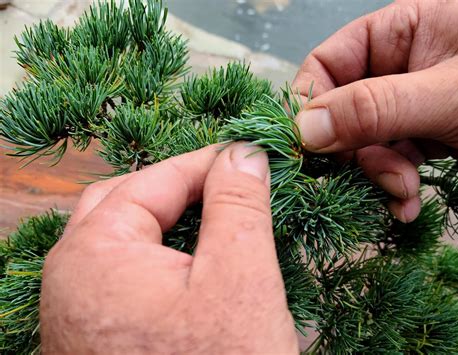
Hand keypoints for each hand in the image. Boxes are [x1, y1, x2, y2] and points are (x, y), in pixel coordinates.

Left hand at [40, 143, 297, 353]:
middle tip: (228, 185)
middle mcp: (70, 280)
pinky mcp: (97, 336)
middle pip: (126, 203)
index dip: (206, 162)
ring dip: (170, 221)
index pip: (152, 180)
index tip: (248, 156)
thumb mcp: (239, 279)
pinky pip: (127, 274)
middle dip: (180, 188)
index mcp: (93, 255)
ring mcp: (79, 311)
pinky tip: (197, 264)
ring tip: (218, 218)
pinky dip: (162, 256)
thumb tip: (243, 153)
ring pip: (126, 239)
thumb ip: (238, 205)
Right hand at [293, 0, 457, 221]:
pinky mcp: (423, 136)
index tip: (309, 146)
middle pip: (342, 111)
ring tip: (402, 195)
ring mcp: (409, 105)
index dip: (311, 105)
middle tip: (373, 176)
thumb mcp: (450, 94)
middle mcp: (398, 67)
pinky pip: (389, 161)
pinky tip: (407, 203)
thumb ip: (374, 107)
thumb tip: (306, 129)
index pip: (327, 65)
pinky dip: (393, 186)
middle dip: (354, 151)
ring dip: (377, 175)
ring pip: (364, 143)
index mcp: (399, 33)